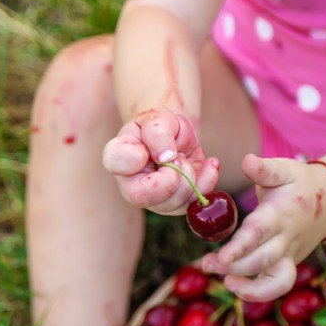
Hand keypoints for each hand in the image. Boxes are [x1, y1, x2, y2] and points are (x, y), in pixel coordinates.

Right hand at [102, 110, 218, 214]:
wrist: (179, 136)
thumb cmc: (164, 126)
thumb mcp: (161, 119)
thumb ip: (158, 134)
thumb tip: (167, 158)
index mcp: (119, 157)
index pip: (116, 162)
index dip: (137, 155)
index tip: (148, 148)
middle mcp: (130, 184)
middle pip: (141, 196)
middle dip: (170, 175)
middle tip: (177, 157)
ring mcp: (153, 200)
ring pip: (172, 203)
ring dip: (188, 175)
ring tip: (184, 158)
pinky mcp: (176, 206)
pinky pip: (194, 203)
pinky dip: (207, 181)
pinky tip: (209, 164)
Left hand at [201, 154, 325, 301]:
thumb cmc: (298, 183)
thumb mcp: (284, 169)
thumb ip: (264, 168)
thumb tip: (246, 160)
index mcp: (280, 213)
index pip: (259, 233)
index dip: (240, 247)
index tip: (221, 257)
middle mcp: (286, 238)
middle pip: (263, 260)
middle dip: (235, 267)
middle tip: (207, 264)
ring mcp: (290, 255)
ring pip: (275, 281)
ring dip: (248, 287)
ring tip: (225, 282)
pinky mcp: (289, 265)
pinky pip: (277, 286)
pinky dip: (258, 293)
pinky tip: (235, 286)